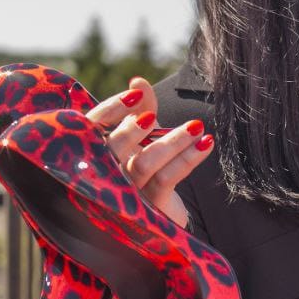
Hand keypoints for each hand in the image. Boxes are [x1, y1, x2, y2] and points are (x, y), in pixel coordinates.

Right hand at [85, 75, 214, 228]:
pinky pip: (168, 178)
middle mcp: (107, 176)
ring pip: (145, 163)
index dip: (110, 110)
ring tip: (197, 126)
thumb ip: (141, 108)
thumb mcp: (145, 136)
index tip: (135, 95)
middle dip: (134, 127)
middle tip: (154, 117)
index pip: (92, 127)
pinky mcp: (151, 210)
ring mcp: (128, 195)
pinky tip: (206, 143)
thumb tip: (137, 81)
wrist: (162, 217)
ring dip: (173, 141)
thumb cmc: (148, 170)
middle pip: (113, 147)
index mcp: (98, 153)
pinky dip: (188, 157)